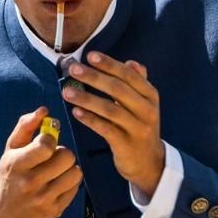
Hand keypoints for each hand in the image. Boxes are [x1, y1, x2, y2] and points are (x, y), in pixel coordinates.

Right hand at [0, 108, 82, 217]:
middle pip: (66, 156)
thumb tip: (44, 110)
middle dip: (62, 153)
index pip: (46, 144)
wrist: (5, 216)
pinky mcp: (56, 210)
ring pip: (75, 172)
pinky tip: (57, 183)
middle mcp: (30, 182)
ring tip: (57, 170)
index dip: (50, 140)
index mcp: (16, 164)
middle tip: (53, 158)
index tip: (44, 144)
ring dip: (68, 168)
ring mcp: (44, 198)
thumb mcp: (10, 151)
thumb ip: (25, 127)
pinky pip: (76, 187)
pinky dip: (70, 182)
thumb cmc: (10, 177)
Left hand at [61, 51, 163, 196]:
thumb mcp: (144, 104)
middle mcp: (147, 110)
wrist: (149, 162)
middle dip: (93, 77)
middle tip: (73, 69)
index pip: (128, 75)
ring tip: (66, 91)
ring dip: (86, 98)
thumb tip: (130, 62)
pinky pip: (106, 129)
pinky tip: (75, 112)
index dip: (109, 64)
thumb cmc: (140, 127)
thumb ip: (137, 83)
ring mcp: (138, 128)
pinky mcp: (126, 144)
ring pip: (110, 109)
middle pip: (118, 89)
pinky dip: (90, 119)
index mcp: (150, 95)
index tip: (89, 55)